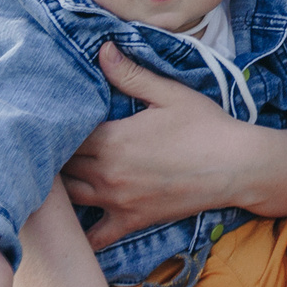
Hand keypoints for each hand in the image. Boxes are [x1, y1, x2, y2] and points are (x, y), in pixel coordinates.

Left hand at [64, 45, 286, 246]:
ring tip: (54, 174)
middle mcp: (107, 173)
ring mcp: (117, 202)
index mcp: (112, 139)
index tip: (52, 117)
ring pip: (68, 198)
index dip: (56, 126)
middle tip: (49, 143)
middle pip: (60, 166)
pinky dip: (80, 234)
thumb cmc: (206, 126)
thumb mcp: (169, 93)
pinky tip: (73, 224)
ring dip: (59, 186)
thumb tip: (101, 49)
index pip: (64, 134)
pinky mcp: (132, 221)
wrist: (237, 166)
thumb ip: (130, 74)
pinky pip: (95, 237)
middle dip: (54, 154)